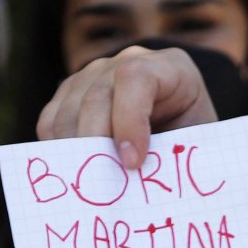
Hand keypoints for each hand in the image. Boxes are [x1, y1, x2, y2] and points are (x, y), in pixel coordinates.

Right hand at [37, 46, 216, 170]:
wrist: (182, 125)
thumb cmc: (193, 137)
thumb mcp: (196, 143)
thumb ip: (174, 154)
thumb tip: (145, 185)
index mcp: (170, 67)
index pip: (135, 78)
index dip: (128, 120)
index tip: (132, 162)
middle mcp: (128, 62)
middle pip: (95, 97)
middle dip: (96, 144)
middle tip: (101, 185)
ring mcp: (95, 75)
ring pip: (68, 112)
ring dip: (75, 153)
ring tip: (89, 186)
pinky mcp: (71, 94)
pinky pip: (51, 122)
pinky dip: (58, 150)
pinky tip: (75, 172)